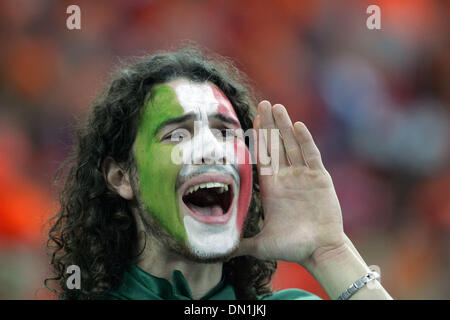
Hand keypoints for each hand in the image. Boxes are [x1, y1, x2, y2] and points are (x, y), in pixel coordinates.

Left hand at [237, 101, 345, 266]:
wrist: (320, 251)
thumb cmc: (292, 248)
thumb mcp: (261, 245)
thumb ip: (241, 244)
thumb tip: (218, 251)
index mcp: (271, 188)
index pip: (262, 157)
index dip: (258, 139)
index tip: (253, 119)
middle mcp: (286, 178)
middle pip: (276, 146)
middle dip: (270, 125)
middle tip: (264, 103)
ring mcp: (304, 176)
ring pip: (292, 145)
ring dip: (285, 126)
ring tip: (278, 107)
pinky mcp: (320, 179)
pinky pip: (311, 156)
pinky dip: (305, 141)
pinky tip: (298, 126)